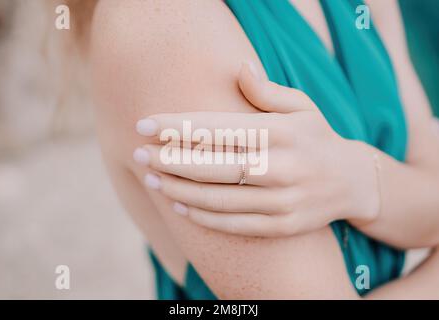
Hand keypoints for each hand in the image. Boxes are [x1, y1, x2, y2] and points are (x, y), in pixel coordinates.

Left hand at [133, 61, 379, 236]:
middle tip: (138, 152)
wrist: (351, 182)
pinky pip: (233, 224)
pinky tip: (179, 205)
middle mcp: (282, 166)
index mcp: (282, 132)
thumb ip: (267, 91)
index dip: (177, 126)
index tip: (146, 123)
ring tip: (151, 176)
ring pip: (217, 197)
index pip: (218, 127)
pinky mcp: (282, 225)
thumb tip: (239, 67)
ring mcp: (282, 200)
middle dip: (168, 158)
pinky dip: (202, 216)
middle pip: (211, 164)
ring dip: (177, 188)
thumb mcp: (302, 106)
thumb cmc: (318, 138)